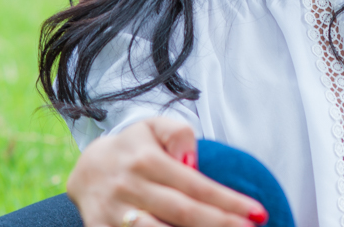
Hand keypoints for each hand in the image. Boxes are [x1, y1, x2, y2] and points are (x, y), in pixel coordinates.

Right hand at [66, 117, 263, 226]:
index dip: (228, 201)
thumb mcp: (154, 127)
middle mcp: (131, 188)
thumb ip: (179, 135)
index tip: (257, 213)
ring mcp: (114, 214)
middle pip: (183, 213)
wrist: (86, 170)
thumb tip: (193, 162)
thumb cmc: (133, 149)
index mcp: (147, 161)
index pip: (196, 185)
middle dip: (220, 223)